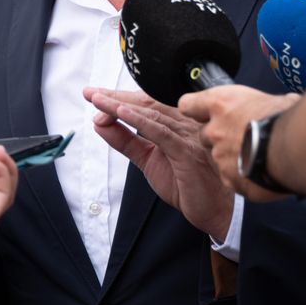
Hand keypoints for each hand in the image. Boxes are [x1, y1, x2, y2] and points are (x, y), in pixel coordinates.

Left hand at [86, 87, 233, 238]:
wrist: (215, 211)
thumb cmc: (186, 185)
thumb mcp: (147, 160)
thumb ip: (125, 141)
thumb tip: (99, 123)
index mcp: (177, 123)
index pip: (145, 103)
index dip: (119, 97)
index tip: (94, 93)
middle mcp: (184, 124)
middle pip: (146, 104)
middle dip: (116, 97)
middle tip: (91, 93)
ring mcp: (188, 136)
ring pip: (151, 114)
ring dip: (121, 106)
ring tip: (98, 101)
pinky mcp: (188, 152)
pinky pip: (161, 133)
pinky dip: (140, 121)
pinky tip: (121, 113)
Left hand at [178, 86, 298, 201]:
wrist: (300, 149)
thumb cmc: (289, 119)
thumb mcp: (276, 100)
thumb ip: (264, 105)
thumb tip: (279, 105)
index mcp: (221, 104)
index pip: (187, 104)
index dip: (195, 109)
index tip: (203, 112)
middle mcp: (215, 131)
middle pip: (204, 135)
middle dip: (219, 137)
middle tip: (242, 137)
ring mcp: (221, 159)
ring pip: (219, 159)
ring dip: (234, 158)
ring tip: (259, 156)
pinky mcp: (232, 181)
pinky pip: (234, 180)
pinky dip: (245, 178)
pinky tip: (263, 172)